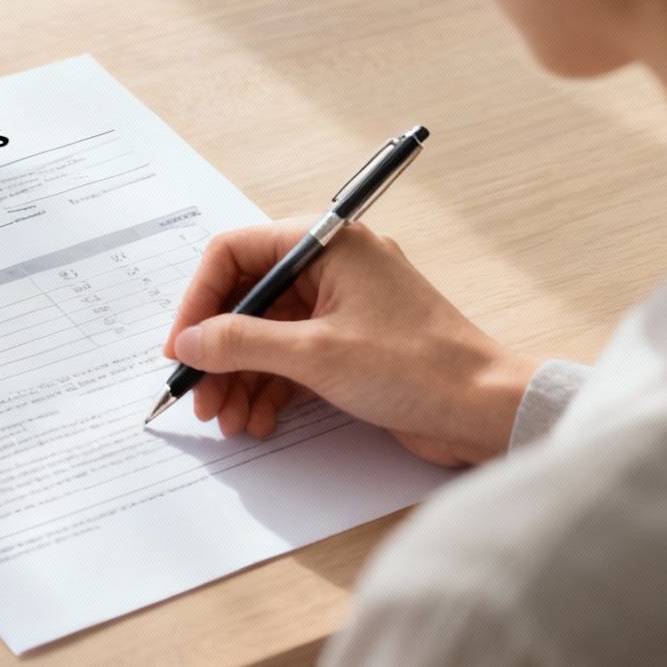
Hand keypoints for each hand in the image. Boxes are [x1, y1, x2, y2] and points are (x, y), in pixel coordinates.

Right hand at [164, 219, 540, 466]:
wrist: (484, 411)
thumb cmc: (419, 367)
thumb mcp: (316, 354)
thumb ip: (243, 343)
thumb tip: (192, 340)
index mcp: (328, 245)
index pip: (237, 253)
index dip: (200, 300)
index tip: (183, 345)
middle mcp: (333, 269)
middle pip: (248, 300)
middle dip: (219, 352)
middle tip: (201, 396)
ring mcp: (342, 309)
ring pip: (266, 336)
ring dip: (240, 378)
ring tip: (228, 420)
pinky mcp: (350, 347)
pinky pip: (291, 360)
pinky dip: (270, 389)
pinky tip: (258, 421)